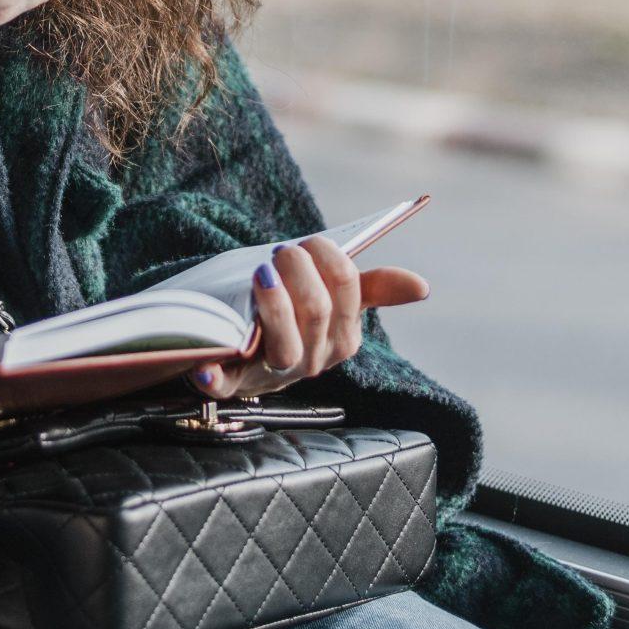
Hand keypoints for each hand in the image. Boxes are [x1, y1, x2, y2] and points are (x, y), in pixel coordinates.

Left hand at [188, 238, 429, 399]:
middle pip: (317, 312)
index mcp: (341, 339)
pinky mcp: (230, 384)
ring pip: (285, 346)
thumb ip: (373, 289)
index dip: (328, 258)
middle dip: (300, 271)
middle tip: (280, 250)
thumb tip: (423, 286)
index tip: (310, 242)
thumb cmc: (290, 314)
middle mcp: (311, 361)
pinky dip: (215, 377)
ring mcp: (271, 374)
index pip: (347, 291)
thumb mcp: (331, 299)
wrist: (237, 346)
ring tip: (260, 273)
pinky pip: (225, 386)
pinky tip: (204, 366)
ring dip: (273, 306)